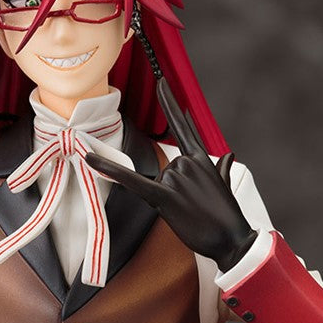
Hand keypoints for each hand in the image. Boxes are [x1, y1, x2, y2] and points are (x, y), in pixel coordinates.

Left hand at [86, 77, 256, 271]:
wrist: (233, 240)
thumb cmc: (226, 216)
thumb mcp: (224, 186)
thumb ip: (222, 168)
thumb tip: (228, 155)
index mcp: (201, 158)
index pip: (182, 125)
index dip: (170, 102)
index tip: (161, 82)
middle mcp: (187, 162)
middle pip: (162, 168)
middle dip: (170, 190)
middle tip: (191, 208)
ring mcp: (177, 177)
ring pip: (155, 182)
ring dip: (167, 200)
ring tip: (188, 213)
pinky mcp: (165, 196)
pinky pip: (133, 181)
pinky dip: (110, 170)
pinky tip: (89, 159)